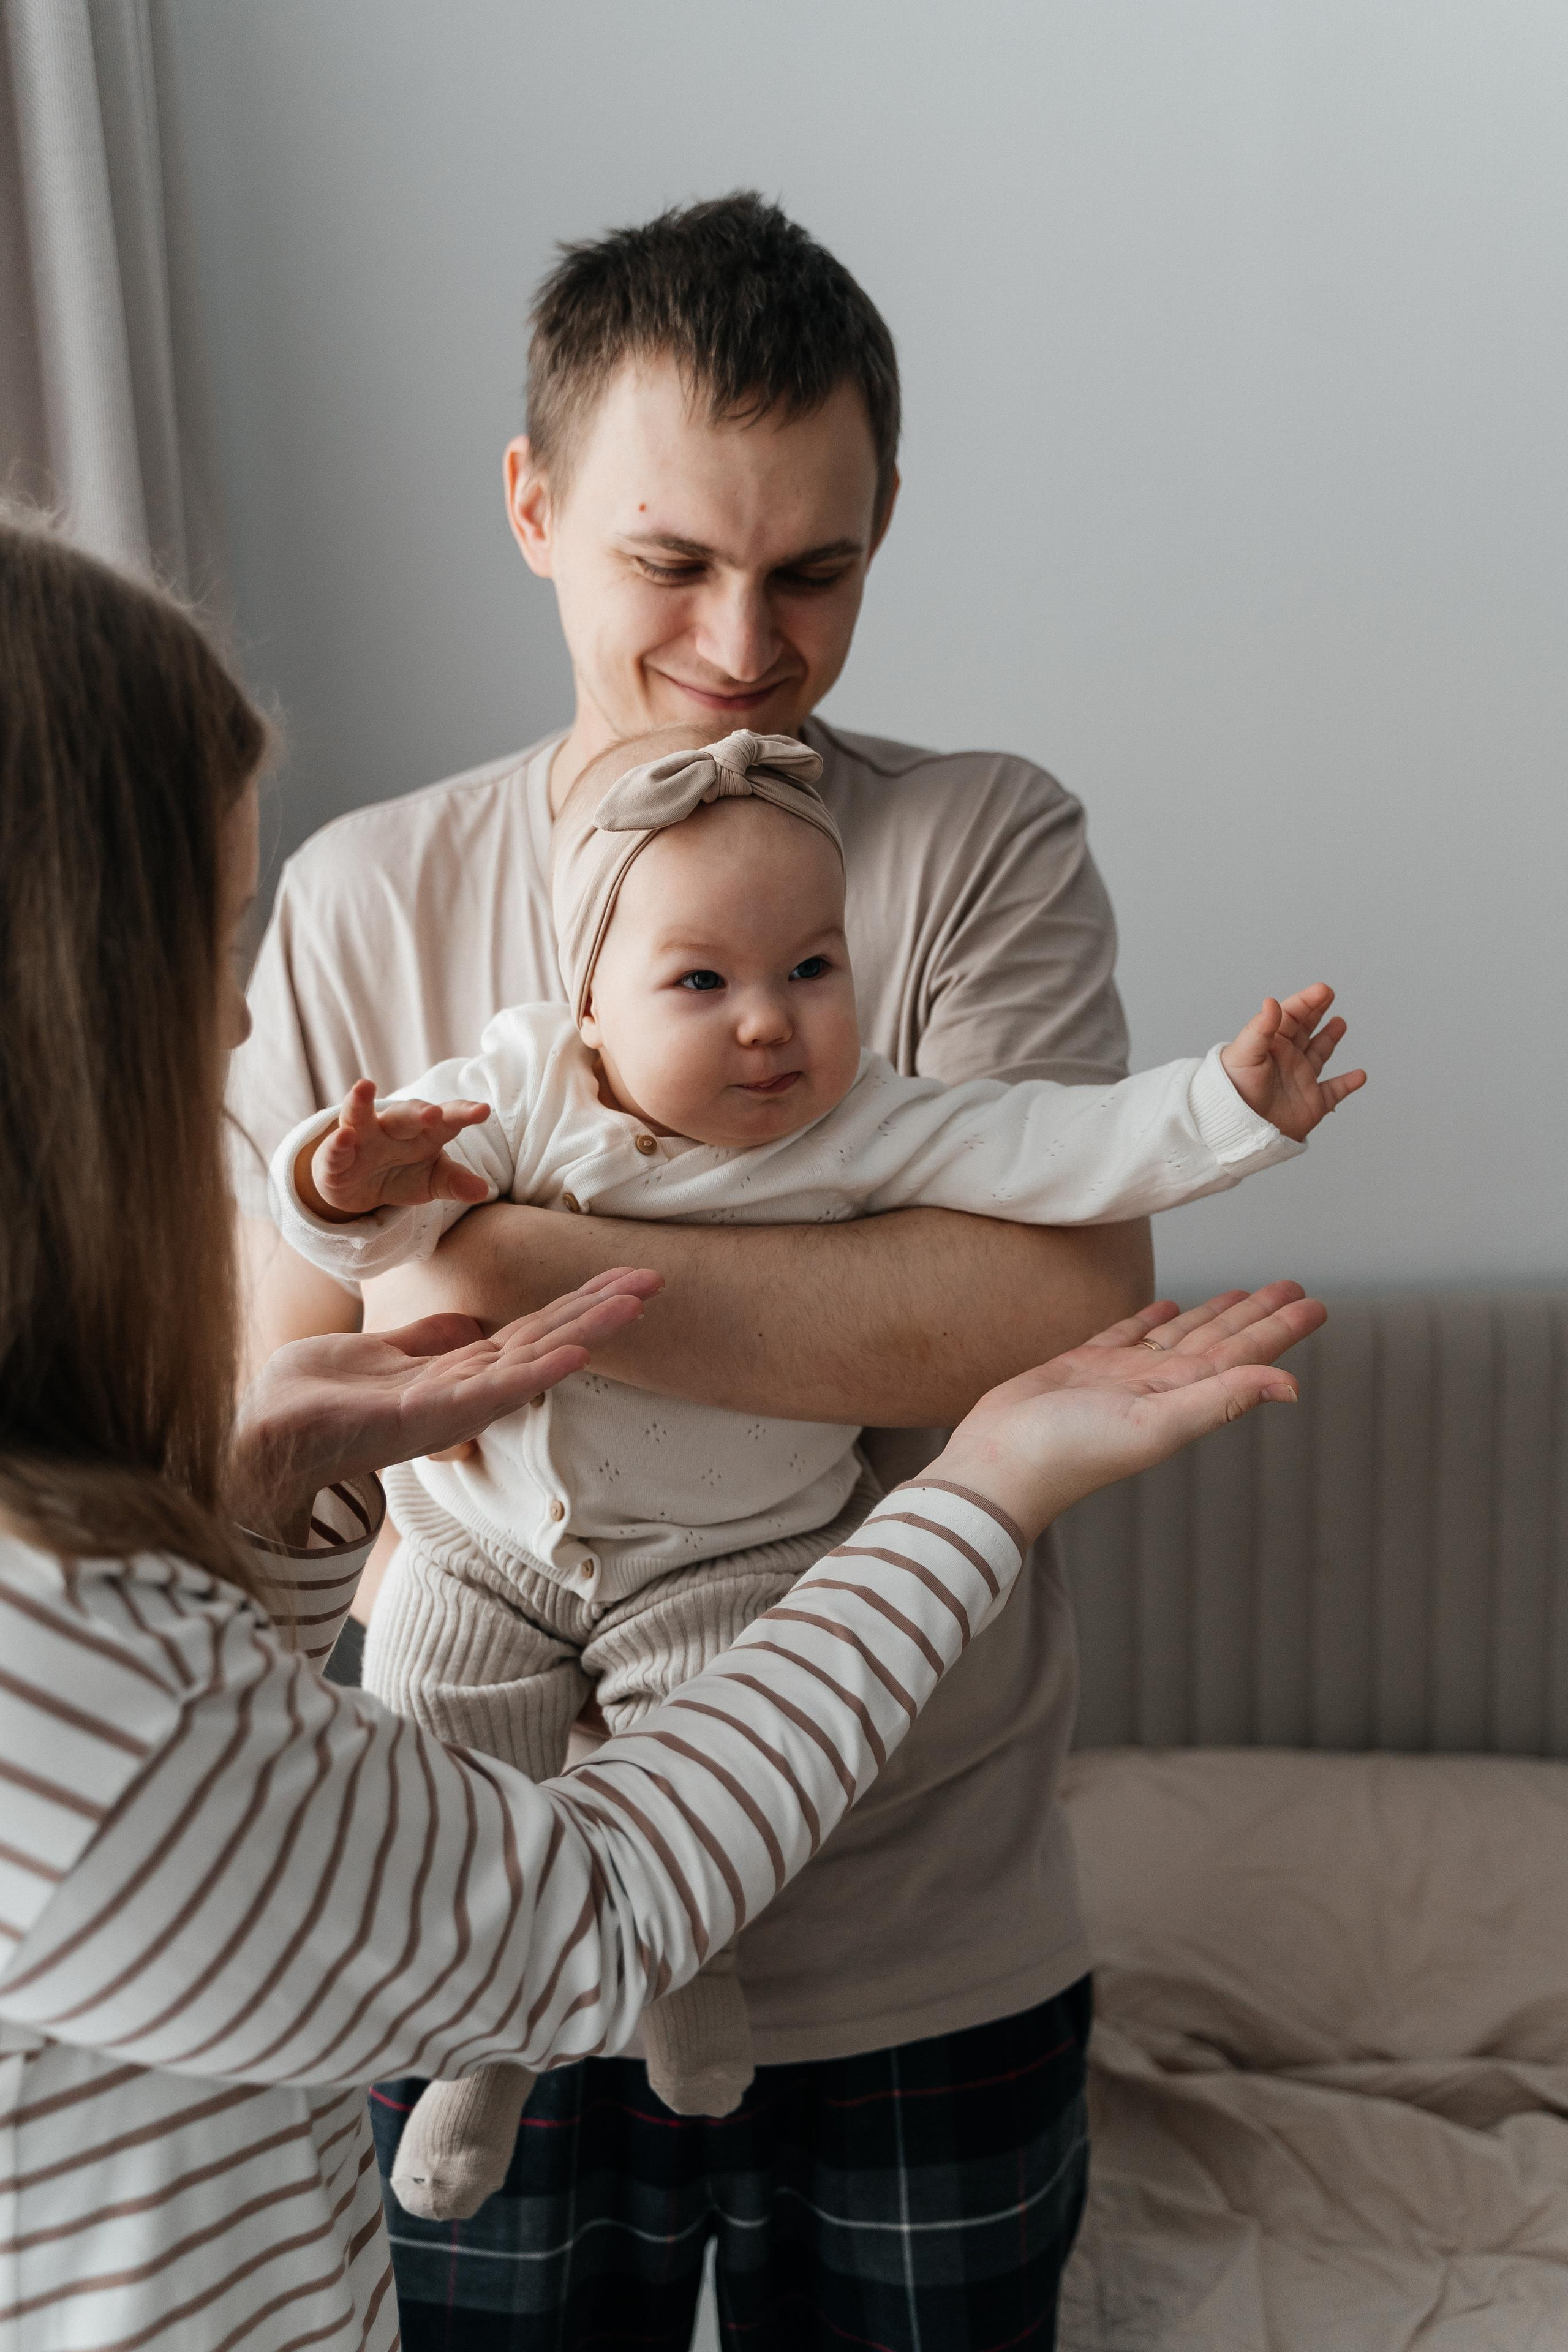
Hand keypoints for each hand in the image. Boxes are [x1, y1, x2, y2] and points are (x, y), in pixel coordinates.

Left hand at [229, 1267, 662, 1539]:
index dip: (576, 1301)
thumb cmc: (312, 1397)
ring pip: (532, 1360)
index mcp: (454, 1371)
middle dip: (599, 1307)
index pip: (530, 1330)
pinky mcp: (432, 1417)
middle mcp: (465, 1389)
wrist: (262, 1432)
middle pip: (545, 1338)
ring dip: (586, 1329)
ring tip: (633, 1302)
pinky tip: (576, 1349)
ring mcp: (453, 1405)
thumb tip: (469, 1324)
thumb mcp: (379, 1352)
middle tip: (654, 1278)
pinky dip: (538, 1370)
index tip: (621, 1275)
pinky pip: (495, 1390)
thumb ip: (427, 1340)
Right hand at [299, 1078, 494, 1220]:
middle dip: (419, 1112)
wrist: (358, 1189)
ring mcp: (361, 1139)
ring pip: (360, 1115)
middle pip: (406, 1115)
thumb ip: (455, 1183)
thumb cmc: (401, 1174)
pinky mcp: (334, 1158)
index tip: (483, 1111)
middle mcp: (392, 1128)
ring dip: (361, 1102)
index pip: (447, 1120)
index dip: (463, 1113)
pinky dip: (337, 1143)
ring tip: (364, 1086)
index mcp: (424, 1133)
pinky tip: (343, 1137)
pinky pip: (335, 1149)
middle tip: (433, 1113)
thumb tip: (483, 1191)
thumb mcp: (432, 1181)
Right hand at [933, 1282, 1324, 1544]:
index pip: (1243, 1356)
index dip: (1280, 1329)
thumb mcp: (1156, 1425)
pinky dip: (1147, 1321)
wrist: (999, 1466)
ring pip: (1177, 1336)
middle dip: (1255, 1313)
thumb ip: (1221, 1399)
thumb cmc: (1070, 1453)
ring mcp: (1120, 1378)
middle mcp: (1158, 1386)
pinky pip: (1125, 1337)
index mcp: (1182, 1397)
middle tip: (1290, 1286)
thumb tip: (1291, 1385)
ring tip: (1239, 1291)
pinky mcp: (1080, 1369)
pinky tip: (1164, 1308)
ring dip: (1210, 1313)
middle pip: (1219, 1341)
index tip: (1315, 1304)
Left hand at [1219, 983, 1365, 1140]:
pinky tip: (1360, 1075)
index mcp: (1271, 1045)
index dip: (1307, 1001)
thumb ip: (1260, 1028)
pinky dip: (1348, 1083)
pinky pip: (1335, 1091)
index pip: (1290, 1016)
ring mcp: (1301, 1080)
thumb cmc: (1231, 1091)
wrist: (1237, 1130)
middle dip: (1316, 1011)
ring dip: (1330, 1038)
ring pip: (1319, 1054)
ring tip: (1340, 1022)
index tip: (1322, 990)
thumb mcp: (1244, 1055)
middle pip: (1305, 1029)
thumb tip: (1272, 1002)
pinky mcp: (1312, 1103)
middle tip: (1329, 994)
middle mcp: (1287, 1059)